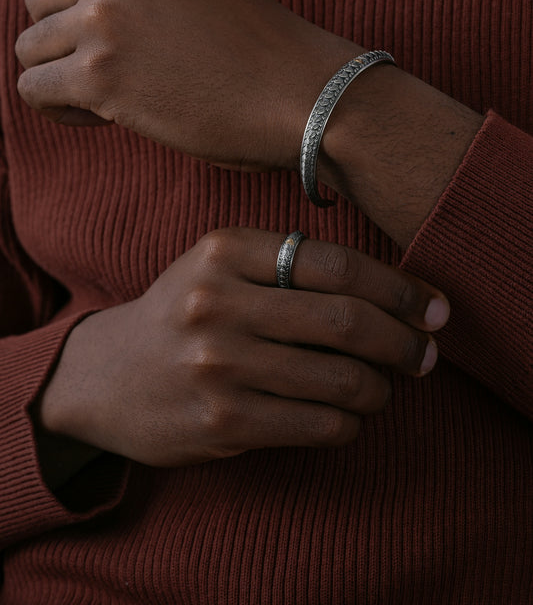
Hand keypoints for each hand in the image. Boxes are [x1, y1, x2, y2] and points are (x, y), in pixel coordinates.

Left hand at [15, 0, 357, 170]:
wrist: (302, 95)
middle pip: (36, 0)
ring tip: (107, 99)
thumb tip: (77, 11)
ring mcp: (105, 18)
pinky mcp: (100, 76)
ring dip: (60, 76)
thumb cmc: (260, 52)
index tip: (86, 27)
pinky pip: (34, 89)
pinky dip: (58, 109)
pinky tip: (100, 119)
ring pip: (30, 47)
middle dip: (61, 40)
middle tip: (105, 71)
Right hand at [39, 228, 448, 467]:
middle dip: (404, 341)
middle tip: (426, 353)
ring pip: (342, 379)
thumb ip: (291, 266)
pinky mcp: (221, 421)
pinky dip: (350, 423)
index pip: (337, 264)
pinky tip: (347, 416)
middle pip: (348, 321)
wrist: (106, 376)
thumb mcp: (218, 267)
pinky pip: (320, 425)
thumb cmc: (182, 314)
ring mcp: (217, 366)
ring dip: (381, 388)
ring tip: (383, 387)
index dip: (399, 288)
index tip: (433, 307)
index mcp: (224, 251)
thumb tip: (395, 294)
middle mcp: (217, 303)